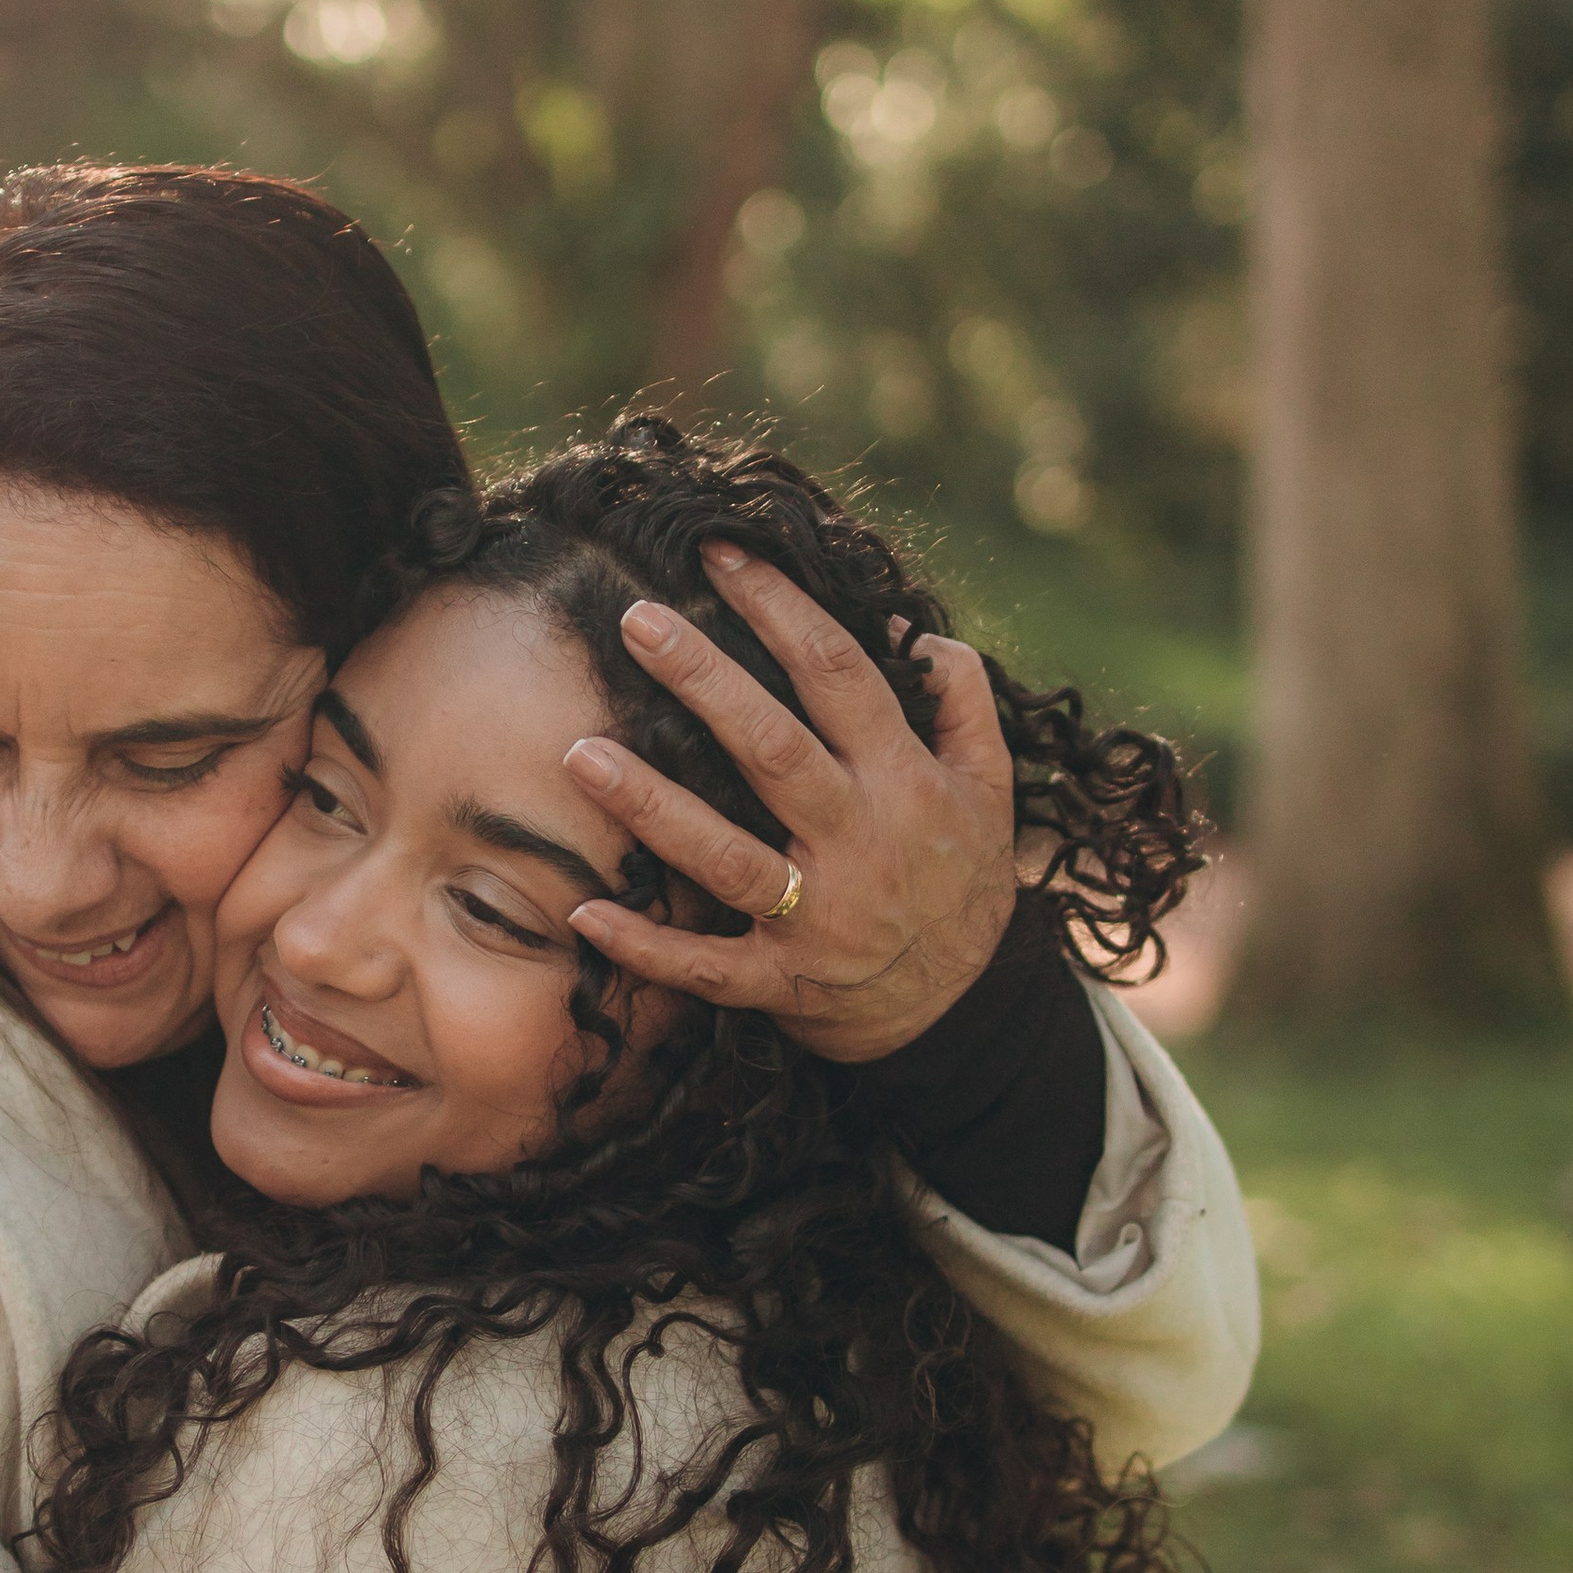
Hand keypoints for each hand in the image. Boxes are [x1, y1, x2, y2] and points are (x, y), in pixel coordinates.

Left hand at [562, 541, 1017, 1063]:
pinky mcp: (781, 982)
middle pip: (774, 748)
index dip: (781, 609)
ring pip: (726, 855)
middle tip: (637, 619)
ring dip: (651, 806)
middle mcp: (861, 843)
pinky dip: (646, 945)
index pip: (840, 675)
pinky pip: (704, 966)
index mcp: (907, 783)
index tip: (721, 557)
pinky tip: (586, 911)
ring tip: (580, 754)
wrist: (963, 1015)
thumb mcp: (992, 792)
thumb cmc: (962, 887)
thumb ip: (965, 706)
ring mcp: (819, 918)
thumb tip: (923, 630)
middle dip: (704, 680)